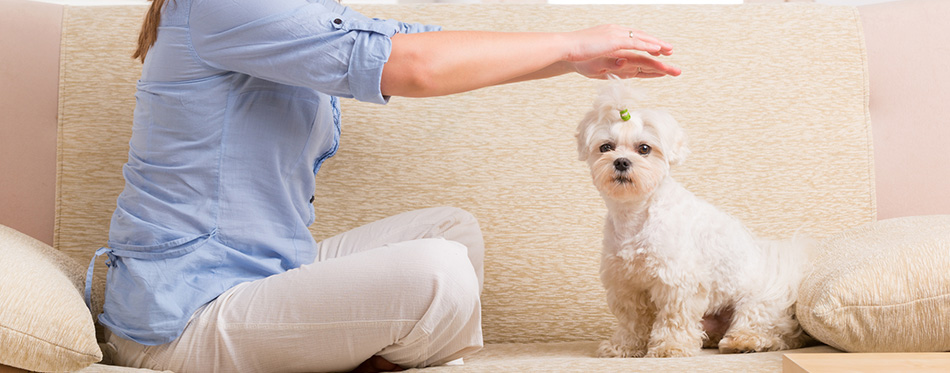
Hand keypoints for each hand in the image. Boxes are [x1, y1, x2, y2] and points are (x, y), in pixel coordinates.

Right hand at [564, 25, 680, 78]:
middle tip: (669, 49)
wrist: (566, 47)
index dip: (645, 43)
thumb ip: (608, 60)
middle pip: (641, 36)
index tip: (656, 49)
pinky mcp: (615, 40)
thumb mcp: (596, 57)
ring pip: (642, 39)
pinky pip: (636, 42)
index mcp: (611, 34)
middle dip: (656, 43)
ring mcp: (616, 34)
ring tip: (669, 50)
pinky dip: (648, 45)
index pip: (632, 38)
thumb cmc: (576, 55)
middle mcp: (616, 31)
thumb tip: (619, 63)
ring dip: (657, 44)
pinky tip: (658, 50)